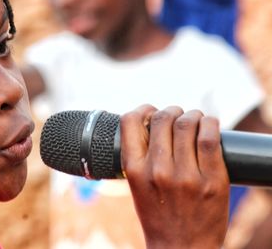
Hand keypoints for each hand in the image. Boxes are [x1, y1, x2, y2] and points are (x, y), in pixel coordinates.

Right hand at [120, 105, 228, 248]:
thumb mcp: (137, 186)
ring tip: (195, 120)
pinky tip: (209, 124)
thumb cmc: (157, 215)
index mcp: (135, 170)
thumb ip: (141, 156)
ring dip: (192, 115)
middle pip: (163, 118)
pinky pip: (210, 138)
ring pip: (187, 123)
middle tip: (177, 115)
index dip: (142, 109)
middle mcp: (157, 171)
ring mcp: (186, 176)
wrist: (180, 247)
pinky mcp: (212, 180)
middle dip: (171, 110)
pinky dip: (210, 123)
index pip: (130, 121)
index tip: (150, 111)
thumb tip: (152, 123)